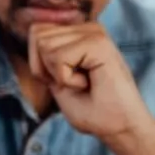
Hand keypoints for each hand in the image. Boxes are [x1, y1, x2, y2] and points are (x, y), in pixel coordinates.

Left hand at [28, 22, 151, 140]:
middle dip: (45, 68)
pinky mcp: (98, 42)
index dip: (38, 64)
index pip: (36, 32)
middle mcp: (88, 27)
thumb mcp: (56, 80)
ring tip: (83, 83)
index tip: (64, 80)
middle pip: (36, 36)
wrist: (121, 127)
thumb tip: (33, 31)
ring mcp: (95, 32)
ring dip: (58, 74)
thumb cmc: (92, 109)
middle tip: (74, 83)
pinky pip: (57, 57)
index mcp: (80, 33)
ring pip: (44, 45)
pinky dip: (66, 79)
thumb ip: (44, 55)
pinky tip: (87, 84)